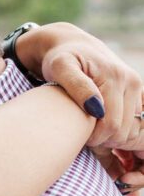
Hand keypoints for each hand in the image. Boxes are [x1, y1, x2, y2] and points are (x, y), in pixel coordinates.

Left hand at [16, 23, 143, 195]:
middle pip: (126, 132)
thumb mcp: (60, 68)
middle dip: (107, 144)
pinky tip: (114, 149)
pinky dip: (128, 142)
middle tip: (87, 141)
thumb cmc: (60, 59)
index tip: (80, 139)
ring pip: (135, 133)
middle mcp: (133, 83)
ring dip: (117, 144)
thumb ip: (76, 86)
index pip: (113, 127)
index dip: (96, 140)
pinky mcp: (137, 96)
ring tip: (95, 139)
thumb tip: (95, 108)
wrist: (71, 46)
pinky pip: (139, 127)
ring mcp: (137, 90)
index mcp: (117, 78)